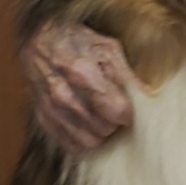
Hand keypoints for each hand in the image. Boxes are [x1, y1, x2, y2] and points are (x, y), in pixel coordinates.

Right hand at [21, 21, 139, 153]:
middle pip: (105, 128)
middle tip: (114, 107)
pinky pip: (72, 144)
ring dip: (100, 132)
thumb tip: (148, 97)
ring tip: (101, 114)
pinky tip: (87, 122)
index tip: (129, 106)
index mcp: (82, 73)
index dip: (129, 111)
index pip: (117, 111)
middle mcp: (64, 94)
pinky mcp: (44, 119)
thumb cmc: (76, 41)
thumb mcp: (108, 48)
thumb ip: (127, 75)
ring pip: (90, 141)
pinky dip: (83, 138)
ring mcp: (51, 109)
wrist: (38, 39)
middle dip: (114, 121)